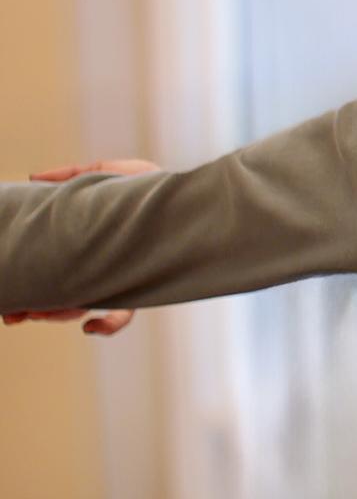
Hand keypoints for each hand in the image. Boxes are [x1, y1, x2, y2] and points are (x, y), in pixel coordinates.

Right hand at [1, 159, 159, 335]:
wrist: (197, 198)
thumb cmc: (156, 187)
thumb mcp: (114, 173)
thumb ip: (76, 174)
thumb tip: (33, 177)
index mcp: (88, 244)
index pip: (53, 267)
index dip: (30, 285)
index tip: (11, 297)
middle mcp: (100, 267)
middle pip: (59, 295)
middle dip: (33, 307)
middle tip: (12, 313)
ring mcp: (119, 279)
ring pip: (78, 307)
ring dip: (54, 313)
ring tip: (37, 313)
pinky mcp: (142, 287)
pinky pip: (122, 315)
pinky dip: (106, 324)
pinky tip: (89, 325)